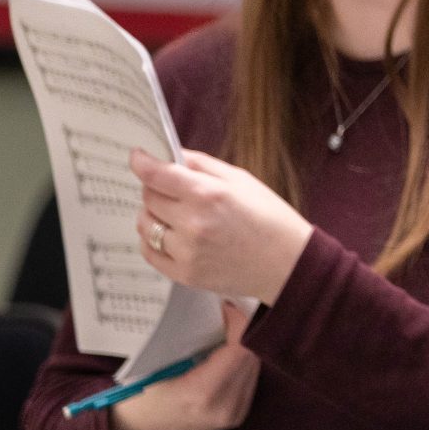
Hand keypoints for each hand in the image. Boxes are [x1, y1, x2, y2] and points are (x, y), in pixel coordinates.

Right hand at [108, 299, 260, 429]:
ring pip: (255, 365)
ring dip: (245, 344)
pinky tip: (227, 351)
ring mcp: (235, 414)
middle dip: (243, 330)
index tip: (225, 307)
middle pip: (252, 355)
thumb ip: (184, 341)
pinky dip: (242, 360)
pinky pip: (251, 377)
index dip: (238, 323)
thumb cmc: (140, 398)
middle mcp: (226, 407)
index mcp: (202, 393)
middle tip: (226, 313)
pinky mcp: (239, 415)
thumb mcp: (153, 367)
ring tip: (227, 329)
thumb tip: (211, 307)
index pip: (240, 348)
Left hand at [132, 149, 313, 303]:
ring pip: (145, 225)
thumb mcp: (243, 181)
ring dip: (153, 215)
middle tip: (172, 190)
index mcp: (209, 195)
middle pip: (148, 198)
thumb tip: (171, 155)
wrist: (290, 265)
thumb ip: (203, 165)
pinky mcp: (185, 274)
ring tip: (174, 215)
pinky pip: (150, 252)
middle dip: (155, 189)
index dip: (142, 162)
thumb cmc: (271, 219)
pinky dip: (153, 241)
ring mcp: (187, 251)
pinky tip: (172, 236)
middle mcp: (194, 223)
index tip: (138, 157)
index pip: (157, 174)